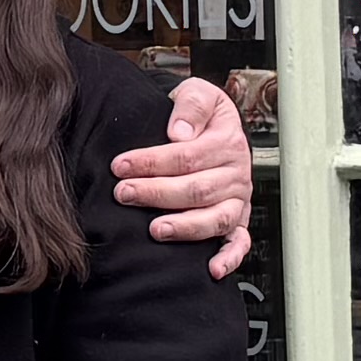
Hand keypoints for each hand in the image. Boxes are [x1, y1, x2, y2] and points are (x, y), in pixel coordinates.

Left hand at [117, 72, 261, 282]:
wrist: (213, 125)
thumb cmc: (200, 113)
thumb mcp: (198, 92)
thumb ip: (191, 104)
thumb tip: (179, 132)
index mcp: (227, 141)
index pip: (187, 156)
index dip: (151, 161)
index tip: (120, 166)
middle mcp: (236, 173)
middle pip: (197, 189)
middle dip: (156, 194)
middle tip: (124, 194)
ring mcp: (237, 200)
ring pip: (216, 218)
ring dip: (185, 227)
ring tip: (156, 229)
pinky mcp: (238, 221)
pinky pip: (239, 243)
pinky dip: (229, 258)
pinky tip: (211, 268)